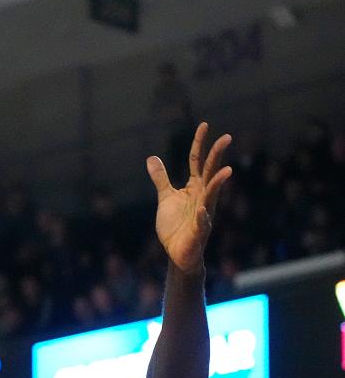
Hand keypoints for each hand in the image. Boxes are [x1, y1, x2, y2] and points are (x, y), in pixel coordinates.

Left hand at [147, 122, 232, 272]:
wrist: (177, 253)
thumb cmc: (176, 225)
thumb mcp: (166, 197)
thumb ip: (161, 178)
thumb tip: (151, 158)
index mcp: (195, 188)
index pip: (198, 161)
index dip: (199, 143)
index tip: (205, 124)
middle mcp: (202, 197)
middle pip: (210, 173)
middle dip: (217, 156)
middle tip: (227, 137)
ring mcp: (203, 213)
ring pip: (212, 196)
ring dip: (218, 184)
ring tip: (226, 171)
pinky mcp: (199, 231)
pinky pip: (202, 223)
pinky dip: (202, 216)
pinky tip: (202, 209)